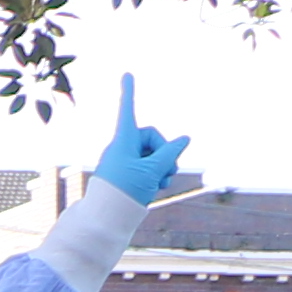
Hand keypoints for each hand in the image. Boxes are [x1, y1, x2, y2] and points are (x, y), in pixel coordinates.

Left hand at [86, 73, 187, 207]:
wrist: (107, 218)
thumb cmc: (125, 191)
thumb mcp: (153, 170)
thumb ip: (170, 153)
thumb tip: (184, 139)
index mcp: (123, 140)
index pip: (128, 110)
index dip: (129, 92)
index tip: (126, 73)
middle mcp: (123, 147)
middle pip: (153, 137)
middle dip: (164, 151)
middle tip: (165, 171)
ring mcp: (127, 160)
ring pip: (155, 154)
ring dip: (163, 166)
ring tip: (159, 182)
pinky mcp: (131, 173)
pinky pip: (150, 167)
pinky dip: (156, 175)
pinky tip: (156, 188)